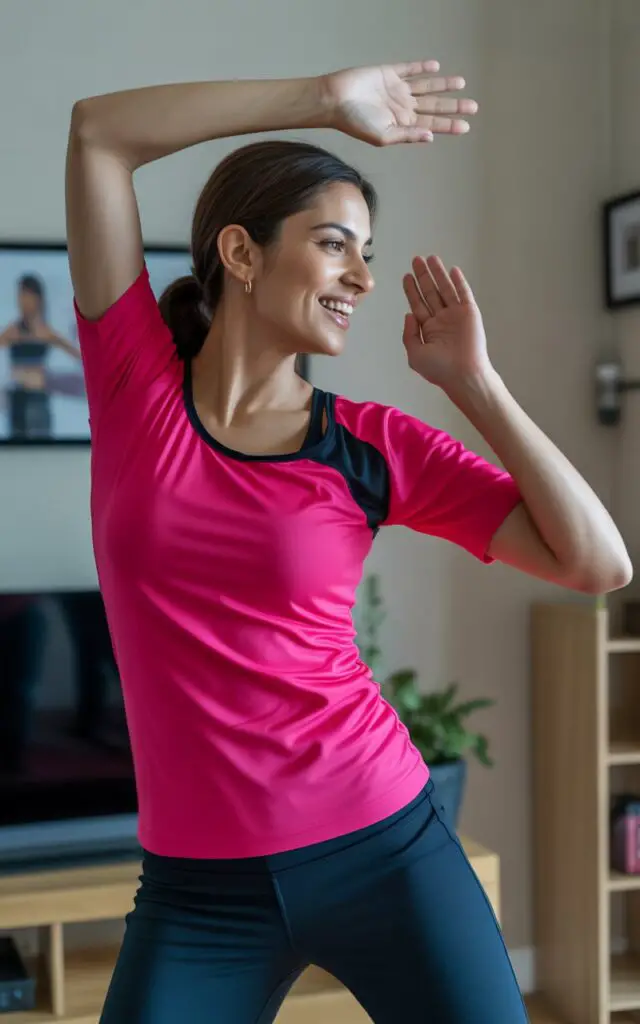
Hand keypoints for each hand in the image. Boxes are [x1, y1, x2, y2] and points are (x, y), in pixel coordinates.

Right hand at [320, 61, 477, 146]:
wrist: (335, 100)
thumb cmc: (355, 122)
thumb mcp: (383, 135)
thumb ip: (407, 135)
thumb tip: (431, 137)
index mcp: (402, 124)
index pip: (431, 125)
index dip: (449, 125)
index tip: (466, 126)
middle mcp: (403, 107)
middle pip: (433, 106)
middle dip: (453, 106)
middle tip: (473, 106)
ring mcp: (397, 90)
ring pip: (426, 87)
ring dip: (443, 85)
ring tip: (461, 84)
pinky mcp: (389, 74)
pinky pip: (409, 70)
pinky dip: (421, 68)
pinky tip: (435, 67)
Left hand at [402, 256, 491, 391]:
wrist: (463, 374)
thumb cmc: (439, 369)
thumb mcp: (415, 354)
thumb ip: (409, 334)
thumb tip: (408, 314)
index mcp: (428, 329)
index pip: (418, 304)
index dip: (412, 290)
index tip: (406, 276)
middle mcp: (442, 319)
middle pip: (430, 292)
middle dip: (423, 276)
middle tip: (416, 260)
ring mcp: (456, 315)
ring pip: (445, 289)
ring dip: (438, 274)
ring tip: (430, 258)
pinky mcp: (469, 313)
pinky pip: (463, 293)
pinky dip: (458, 282)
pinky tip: (452, 270)